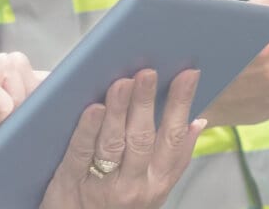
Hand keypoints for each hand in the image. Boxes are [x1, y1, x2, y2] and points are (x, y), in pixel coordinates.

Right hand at [0, 52, 36, 208]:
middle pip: (17, 63)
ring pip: (10, 66)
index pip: (17, 71)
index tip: (43, 113)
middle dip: (31, 90)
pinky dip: (3, 110)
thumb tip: (37, 118)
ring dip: (19, 97)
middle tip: (23, 125)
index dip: (36, 88)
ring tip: (8, 129)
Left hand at [41, 68, 205, 208]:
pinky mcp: (71, 182)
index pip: (174, 138)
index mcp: (157, 182)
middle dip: (146, 102)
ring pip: (114, 143)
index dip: (181, 105)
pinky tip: (94, 108)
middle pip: (143, 138)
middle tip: (148, 72)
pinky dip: (88, 130)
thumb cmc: (117, 204)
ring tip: (122, 82)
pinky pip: (82, 153)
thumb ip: (174, 158)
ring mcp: (103, 185)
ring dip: (119, 110)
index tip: (188, 74)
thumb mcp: (152, 188)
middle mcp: (134, 186)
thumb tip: (197, 122)